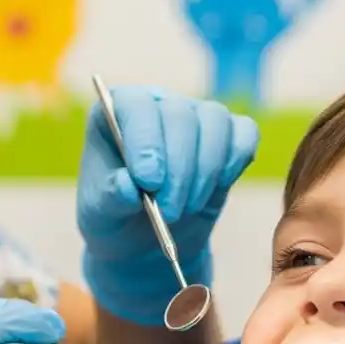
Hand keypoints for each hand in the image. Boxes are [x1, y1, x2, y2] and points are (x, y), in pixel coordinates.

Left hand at [77, 87, 258, 325]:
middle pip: (180, 114)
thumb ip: (111, 196)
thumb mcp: (100, 213)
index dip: (145, 139)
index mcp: (116, 112)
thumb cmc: (114, 217)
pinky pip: (244, 134)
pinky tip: (217, 188)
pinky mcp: (227, 136)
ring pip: (215, 121)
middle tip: (168, 212)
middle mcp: (158, 105)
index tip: (149, 181)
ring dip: (205, 171)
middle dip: (179, 169)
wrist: (143, 238)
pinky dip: (235, 161)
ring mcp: (195, 117)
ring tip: (187, 208)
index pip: (136, 105)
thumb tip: (128, 186)